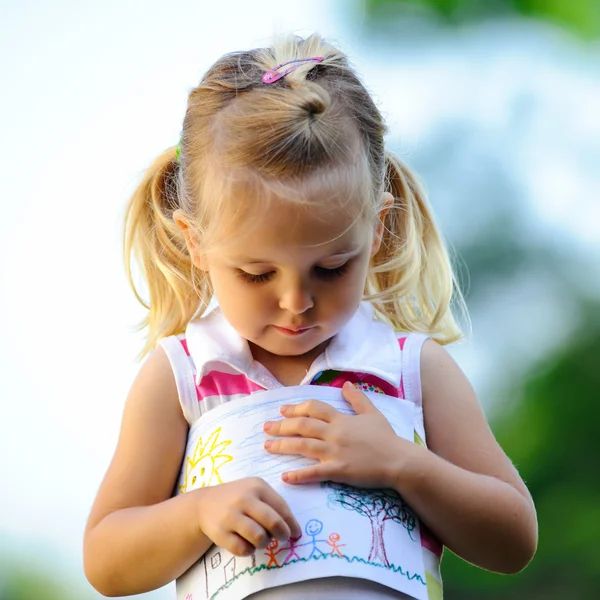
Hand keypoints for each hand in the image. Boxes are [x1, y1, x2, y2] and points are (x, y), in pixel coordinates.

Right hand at [193, 477, 301, 555]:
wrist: (205, 504)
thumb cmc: (238, 498)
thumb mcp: (255, 491)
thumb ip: (273, 504)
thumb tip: (293, 528)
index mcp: (256, 486)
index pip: (281, 507)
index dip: (291, 523)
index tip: (296, 533)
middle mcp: (244, 499)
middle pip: (273, 522)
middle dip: (282, 534)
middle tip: (283, 538)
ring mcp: (231, 516)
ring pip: (259, 537)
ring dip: (264, 542)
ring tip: (261, 538)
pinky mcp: (220, 533)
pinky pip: (243, 549)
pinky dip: (249, 550)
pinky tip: (246, 543)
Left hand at [263, 381, 414, 486]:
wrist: (399, 461)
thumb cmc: (387, 438)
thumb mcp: (373, 413)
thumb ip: (358, 398)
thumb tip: (345, 385)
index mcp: (342, 419)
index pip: (314, 408)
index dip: (296, 407)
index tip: (282, 410)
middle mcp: (335, 433)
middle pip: (303, 426)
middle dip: (282, 426)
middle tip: (266, 428)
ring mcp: (336, 452)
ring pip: (304, 446)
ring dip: (283, 446)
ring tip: (267, 447)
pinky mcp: (339, 471)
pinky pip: (314, 472)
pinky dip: (299, 475)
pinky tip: (285, 477)